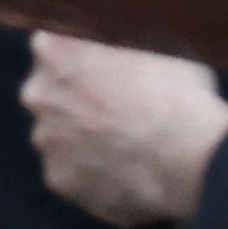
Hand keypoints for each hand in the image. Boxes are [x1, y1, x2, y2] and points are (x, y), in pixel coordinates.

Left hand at [20, 34, 227, 226]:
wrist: (189, 159)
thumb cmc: (178, 95)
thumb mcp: (153, 49)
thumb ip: (119, 50)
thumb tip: (122, 54)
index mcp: (55, 51)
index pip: (51, 47)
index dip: (80, 60)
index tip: (103, 71)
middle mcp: (38, 94)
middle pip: (49, 93)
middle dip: (75, 101)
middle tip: (116, 112)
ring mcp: (46, 141)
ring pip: (58, 137)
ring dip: (81, 140)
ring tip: (126, 149)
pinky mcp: (60, 181)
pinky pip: (72, 174)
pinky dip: (92, 175)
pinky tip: (125, 176)